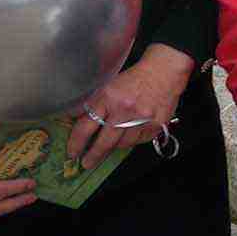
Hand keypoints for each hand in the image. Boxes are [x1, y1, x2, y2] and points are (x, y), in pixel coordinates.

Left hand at [62, 46, 187, 167]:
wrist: (163, 72)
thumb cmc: (135, 78)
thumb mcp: (108, 86)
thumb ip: (94, 104)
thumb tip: (76, 121)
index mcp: (109, 97)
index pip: (86, 126)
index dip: (77, 142)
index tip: (72, 152)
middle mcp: (125, 110)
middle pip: (104, 142)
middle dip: (93, 155)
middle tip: (86, 163)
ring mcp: (142, 120)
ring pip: (122, 144)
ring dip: (114, 146)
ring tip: (111, 144)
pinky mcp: (156, 126)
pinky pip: (138, 141)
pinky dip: (132, 140)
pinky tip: (131, 133)